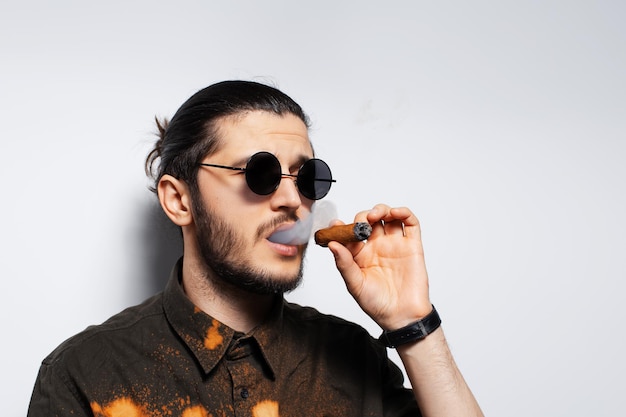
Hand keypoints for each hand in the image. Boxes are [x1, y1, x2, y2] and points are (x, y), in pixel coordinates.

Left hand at [327, 204, 432, 330]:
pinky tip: (395, 213)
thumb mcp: (354, 284)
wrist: (402, 317)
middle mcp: (377, 247)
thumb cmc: (377, 304)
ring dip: (382, 209)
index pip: (350, 233)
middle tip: (361, 222)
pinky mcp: (412, 246)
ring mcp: (395, 244)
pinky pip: (410, 224)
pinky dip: (404, 213)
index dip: (343, 226)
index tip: (335, 224)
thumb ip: (344, 263)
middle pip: (370, 220)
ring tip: (377, 215)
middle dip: (364, 216)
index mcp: (361, 254)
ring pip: (389, 217)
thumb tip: (331, 244)